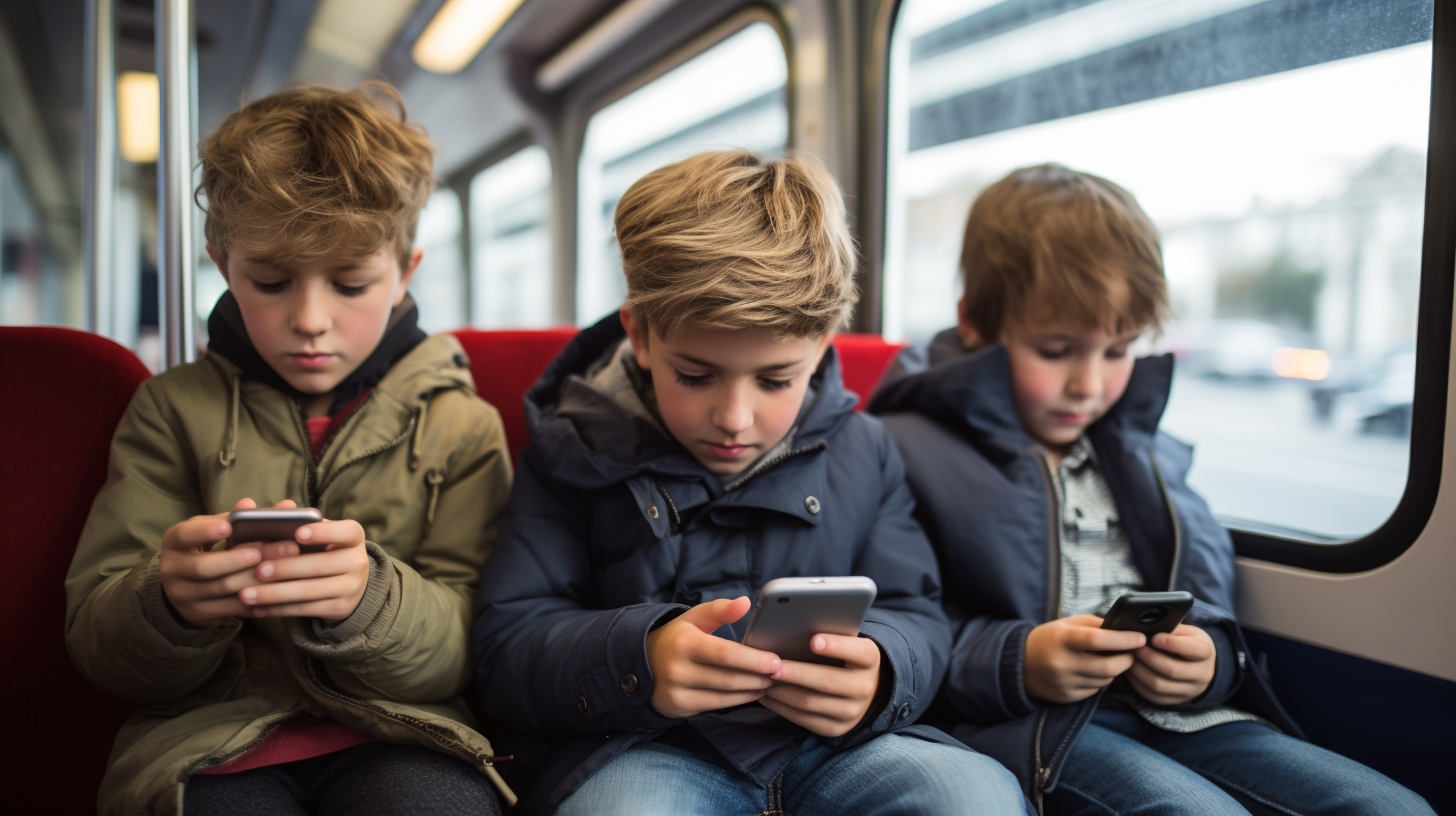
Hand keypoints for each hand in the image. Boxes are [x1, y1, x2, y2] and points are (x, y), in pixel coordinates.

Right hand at [160, 498, 299, 627]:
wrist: (186, 587)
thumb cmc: (206, 549)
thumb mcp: (214, 530)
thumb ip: (241, 518)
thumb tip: (283, 505)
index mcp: (174, 543)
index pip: (184, 535)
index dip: (205, 531)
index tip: (229, 526)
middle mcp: (172, 570)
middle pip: (205, 567)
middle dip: (237, 559)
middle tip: (264, 551)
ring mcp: (184, 595)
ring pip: (222, 588)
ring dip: (253, 578)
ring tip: (279, 568)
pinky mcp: (200, 613)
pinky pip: (231, 607)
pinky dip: (255, 597)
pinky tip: (275, 589)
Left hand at [241, 515, 370, 620]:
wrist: (349, 582)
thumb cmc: (323, 550)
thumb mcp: (320, 535)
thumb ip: (302, 524)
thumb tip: (278, 511)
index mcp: (353, 537)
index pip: (346, 532)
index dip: (322, 532)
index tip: (297, 533)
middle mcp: (358, 562)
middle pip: (321, 565)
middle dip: (286, 568)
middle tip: (258, 570)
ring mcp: (351, 588)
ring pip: (309, 592)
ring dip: (274, 594)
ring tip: (245, 594)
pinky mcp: (339, 609)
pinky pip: (304, 610)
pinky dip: (277, 609)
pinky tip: (256, 608)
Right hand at [646, 597, 780, 717]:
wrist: (641, 664)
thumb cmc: (676, 638)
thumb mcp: (693, 618)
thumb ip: (719, 610)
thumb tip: (745, 602)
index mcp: (684, 642)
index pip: (725, 654)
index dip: (753, 660)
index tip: (775, 660)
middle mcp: (678, 668)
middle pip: (729, 677)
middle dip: (758, 677)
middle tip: (779, 673)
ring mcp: (677, 691)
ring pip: (725, 694)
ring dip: (753, 690)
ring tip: (770, 683)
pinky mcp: (679, 707)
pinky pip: (716, 705)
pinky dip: (739, 700)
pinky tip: (753, 692)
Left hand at [759, 634, 882, 736]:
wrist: (863, 689)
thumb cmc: (844, 657)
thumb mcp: (846, 643)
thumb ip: (828, 637)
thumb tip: (793, 629)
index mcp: (870, 659)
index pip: (859, 651)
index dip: (836, 646)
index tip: (813, 640)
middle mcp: (865, 687)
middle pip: (827, 681)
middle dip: (796, 673)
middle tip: (772, 667)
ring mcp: (852, 711)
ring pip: (811, 702)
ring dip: (783, 692)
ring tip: (763, 680)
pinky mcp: (836, 728)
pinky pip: (804, 720)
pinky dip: (782, 708)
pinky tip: (767, 696)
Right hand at [1024, 615, 1145, 703]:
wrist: (1020, 664)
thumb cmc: (1049, 639)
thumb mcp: (1067, 624)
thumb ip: (1095, 625)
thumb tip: (1125, 629)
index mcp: (1062, 639)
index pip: (1098, 640)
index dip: (1123, 639)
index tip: (1140, 638)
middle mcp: (1063, 663)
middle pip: (1108, 666)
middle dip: (1127, 659)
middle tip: (1133, 652)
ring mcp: (1065, 683)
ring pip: (1105, 679)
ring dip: (1115, 670)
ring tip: (1111, 659)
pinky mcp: (1067, 697)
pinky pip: (1095, 689)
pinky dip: (1100, 680)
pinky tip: (1093, 670)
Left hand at [1127, 624, 1216, 704]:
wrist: (1199, 665)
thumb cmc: (1187, 642)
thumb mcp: (1186, 631)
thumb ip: (1171, 628)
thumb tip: (1146, 624)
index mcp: (1205, 652)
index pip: (1194, 650)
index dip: (1173, 644)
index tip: (1154, 637)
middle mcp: (1201, 674)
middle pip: (1173, 670)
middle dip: (1149, 657)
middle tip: (1134, 647)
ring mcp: (1189, 691)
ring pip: (1160, 685)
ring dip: (1139, 671)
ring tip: (1128, 658)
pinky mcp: (1175, 700)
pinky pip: (1153, 695)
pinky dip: (1138, 683)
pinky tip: (1130, 671)